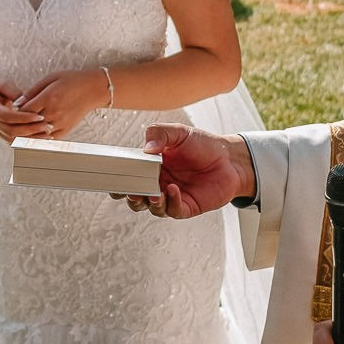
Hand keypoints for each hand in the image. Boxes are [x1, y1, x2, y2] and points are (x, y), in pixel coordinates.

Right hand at [0, 79, 44, 142]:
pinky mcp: (3, 135)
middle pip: (11, 131)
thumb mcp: (2, 84)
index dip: (23, 118)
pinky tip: (42, 138)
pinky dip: (29, 141)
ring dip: (31, 138)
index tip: (39, 116)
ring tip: (48, 133)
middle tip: (47, 125)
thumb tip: (24, 99)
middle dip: (30, 130)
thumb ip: (12, 91)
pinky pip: (16, 142)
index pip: (7, 116)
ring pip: (14, 140)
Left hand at [14, 68, 110, 139]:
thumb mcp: (50, 78)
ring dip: (28, 132)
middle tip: (13, 120)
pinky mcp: (66, 130)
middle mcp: (54, 113)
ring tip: (21, 127)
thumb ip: (33, 91)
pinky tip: (34, 133)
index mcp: (49, 98)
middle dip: (20, 122)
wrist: (93, 89)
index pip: (25, 110)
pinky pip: (49, 138)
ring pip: (37, 133)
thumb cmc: (72, 80)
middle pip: (29, 124)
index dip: (16, 111)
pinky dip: (39, 137)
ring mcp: (60, 123)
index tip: (12, 109)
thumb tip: (18, 102)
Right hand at [125, 124, 253, 218]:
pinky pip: (173, 210)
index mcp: (151, 167)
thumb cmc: (203, 145)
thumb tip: (146, 149)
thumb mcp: (179, 132)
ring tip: (153, 193)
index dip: (119, 181)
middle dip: (130, 197)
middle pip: (136, 197)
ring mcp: (171, 197)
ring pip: (151, 208)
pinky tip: (173, 190)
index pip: (129, 177)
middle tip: (131, 192)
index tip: (113, 181)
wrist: (230, 159)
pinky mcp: (186, 207)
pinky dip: (170, 202)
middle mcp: (158, 183)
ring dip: (149, 202)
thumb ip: (159, 134)